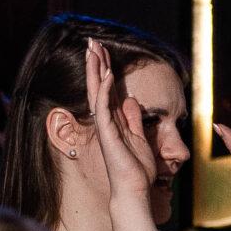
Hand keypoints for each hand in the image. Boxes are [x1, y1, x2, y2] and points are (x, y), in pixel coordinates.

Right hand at [83, 38, 157, 196]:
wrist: (134, 189)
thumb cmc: (136, 168)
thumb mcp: (139, 137)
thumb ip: (134, 120)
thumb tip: (132, 102)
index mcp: (114, 121)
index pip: (107, 90)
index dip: (104, 70)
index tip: (103, 51)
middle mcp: (106, 122)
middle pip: (98, 86)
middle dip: (96, 63)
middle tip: (91, 42)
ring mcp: (104, 127)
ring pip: (97, 92)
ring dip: (96, 70)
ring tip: (94, 49)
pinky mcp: (107, 134)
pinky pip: (104, 107)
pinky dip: (105, 90)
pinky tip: (107, 74)